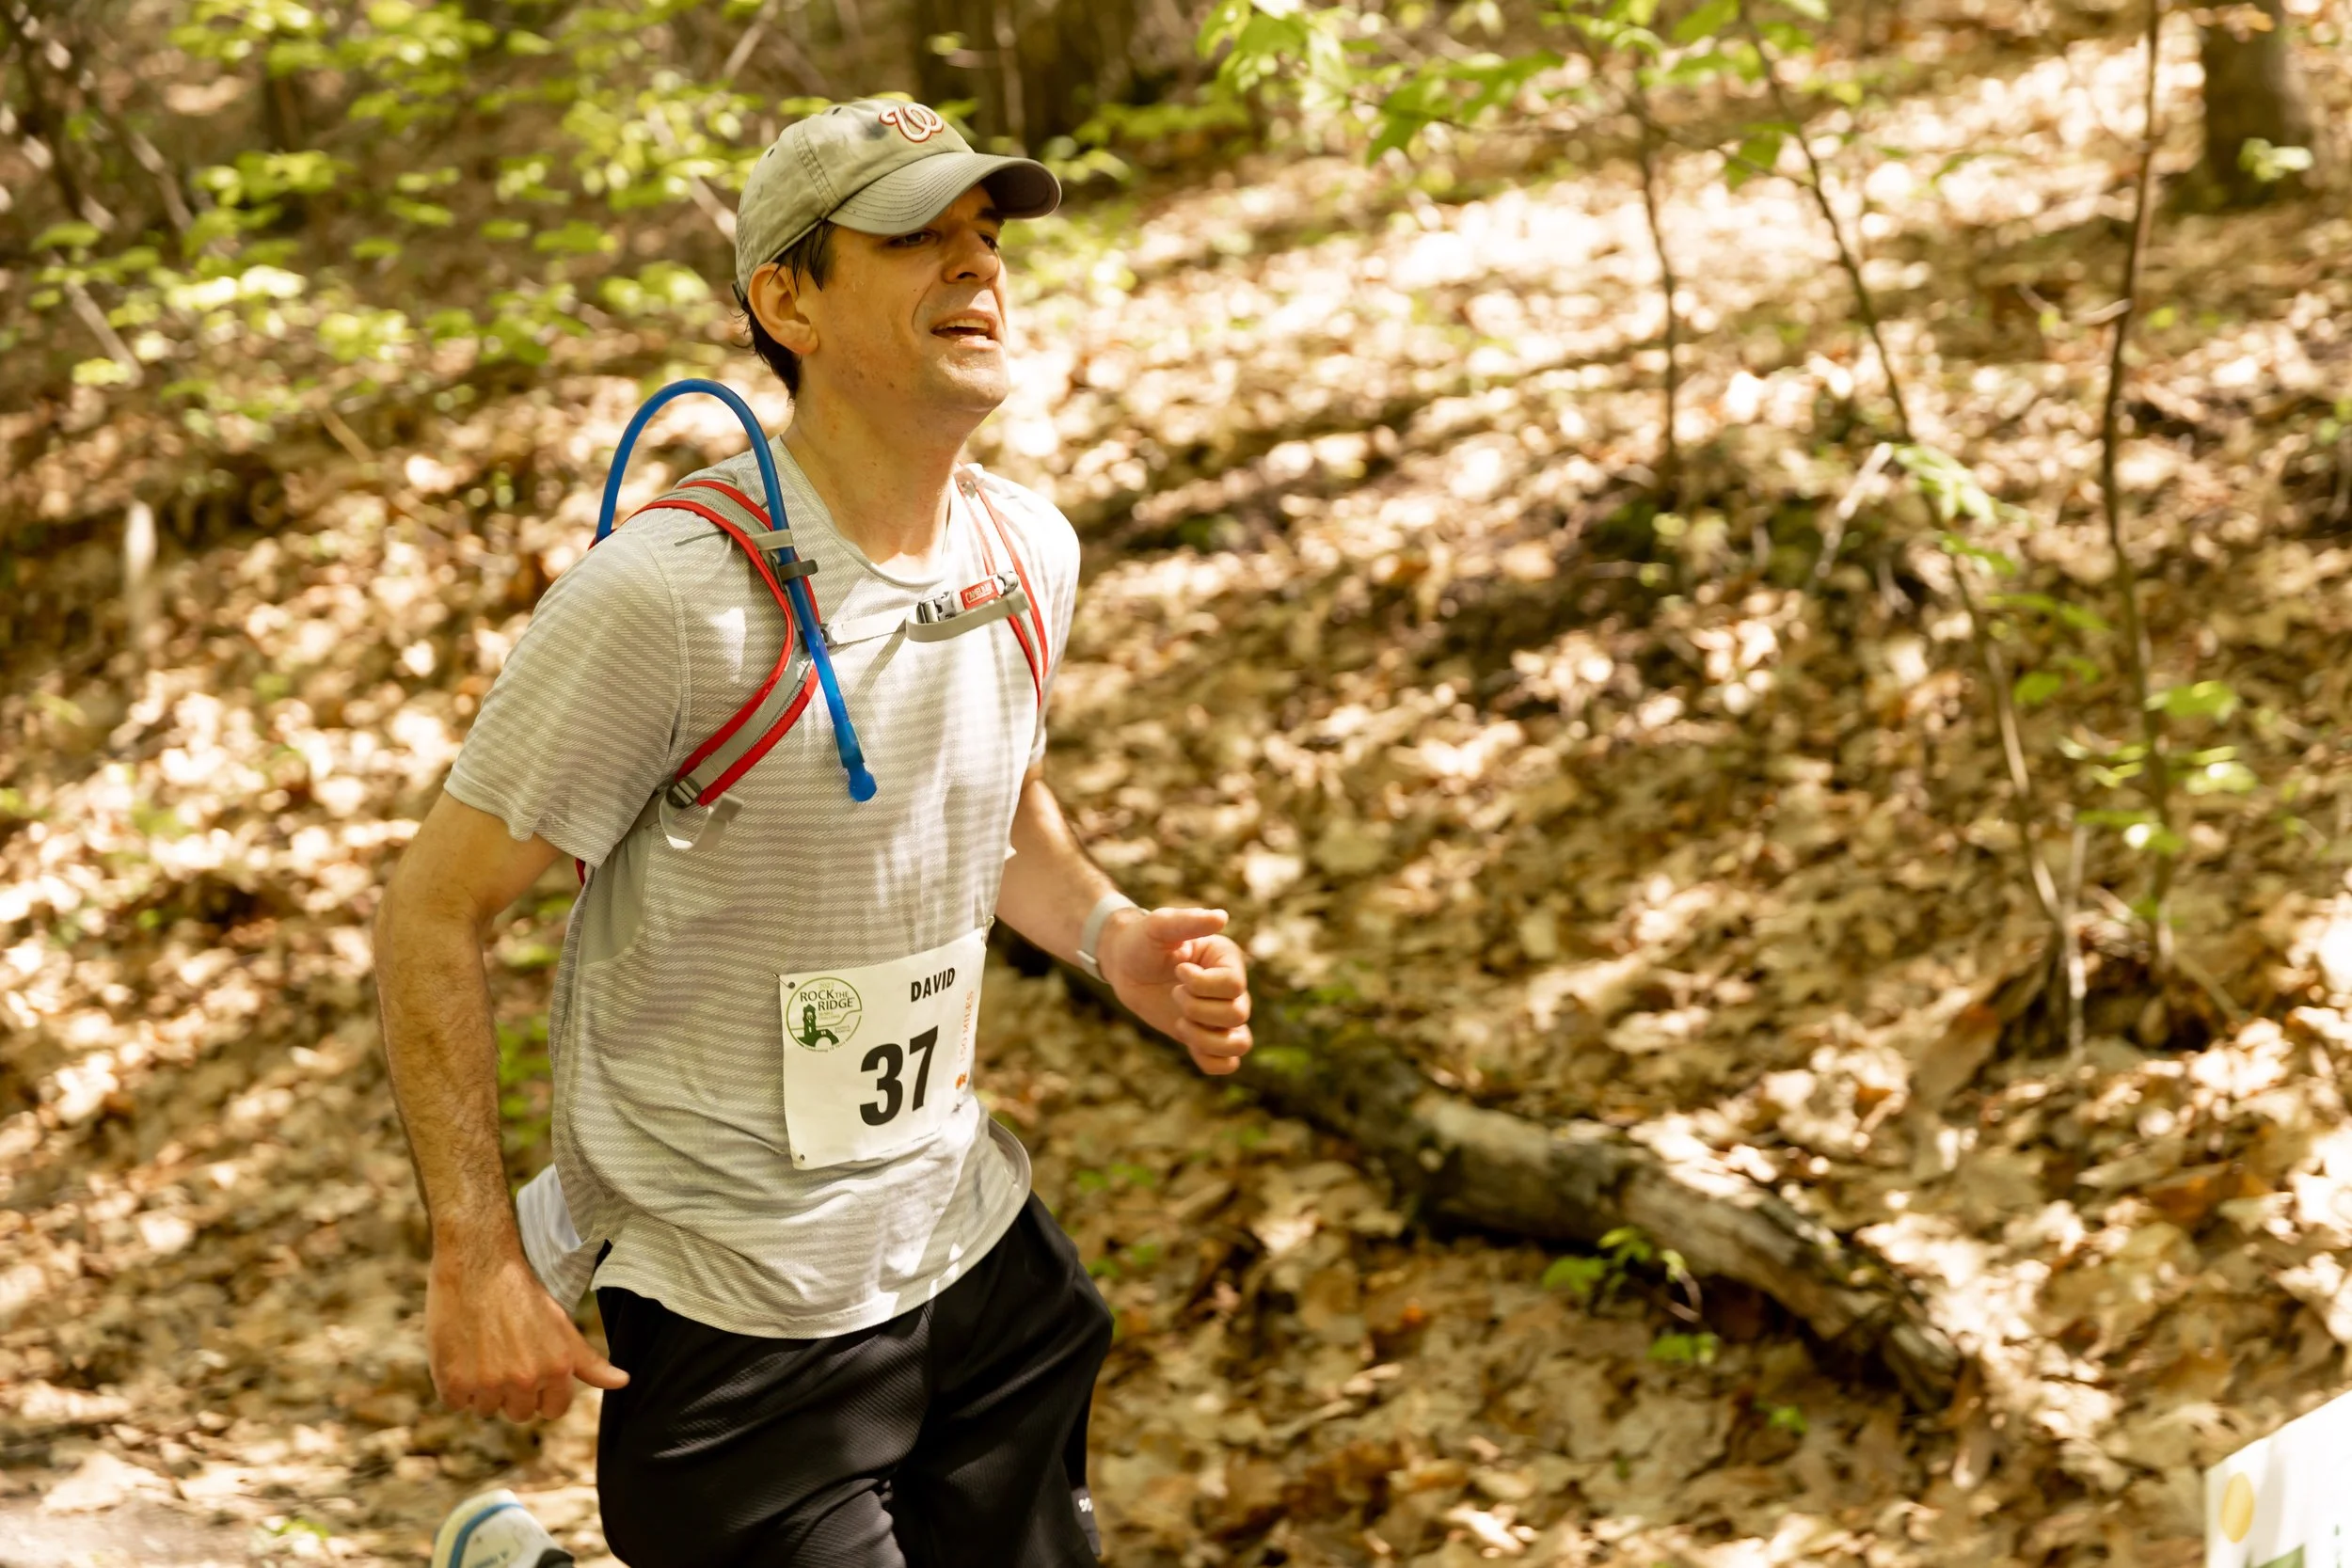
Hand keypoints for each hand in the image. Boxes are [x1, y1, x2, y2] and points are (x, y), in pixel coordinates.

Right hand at [426, 1249, 628, 1421]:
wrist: (479, 1266)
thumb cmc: (523, 1293)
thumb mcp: (563, 1326)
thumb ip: (590, 1363)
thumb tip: (624, 1382)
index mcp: (556, 1370)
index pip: (554, 1410)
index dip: (544, 1394)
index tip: (532, 1372)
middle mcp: (524, 1381)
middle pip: (519, 1413)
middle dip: (514, 1392)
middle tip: (506, 1356)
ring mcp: (488, 1384)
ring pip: (486, 1408)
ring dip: (483, 1389)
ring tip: (483, 1350)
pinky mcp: (453, 1382)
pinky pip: (456, 1403)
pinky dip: (455, 1385)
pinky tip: (462, 1353)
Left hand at [1101, 906, 1252, 1076]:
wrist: (1125, 964)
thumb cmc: (1142, 940)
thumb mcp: (1159, 925)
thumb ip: (1188, 921)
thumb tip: (1221, 917)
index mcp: (1227, 961)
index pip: (1233, 985)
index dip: (1202, 985)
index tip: (1177, 969)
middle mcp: (1230, 990)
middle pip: (1237, 1014)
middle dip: (1197, 1009)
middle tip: (1173, 992)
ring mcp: (1218, 1015)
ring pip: (1239, 1044)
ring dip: (1207, 1040)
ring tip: (1181, 1023)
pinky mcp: (1205, 1036)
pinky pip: (1226, 1063)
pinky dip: (1210, 1061)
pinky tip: (1187, 1041)